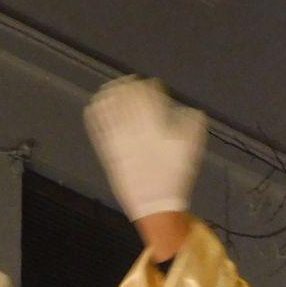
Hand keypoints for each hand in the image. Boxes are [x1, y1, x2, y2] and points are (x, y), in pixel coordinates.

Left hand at [84, 76, 206, 222]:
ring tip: (109, 88)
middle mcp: (136, 130)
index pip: (149, 98)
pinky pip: (99, 129)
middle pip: (128, 101)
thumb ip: (192, 126)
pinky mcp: (109, 152)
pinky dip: (96, 115)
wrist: (156, 205)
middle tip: (128, 80)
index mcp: (157, 127)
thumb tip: (191, 111)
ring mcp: (120, 141)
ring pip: (111, 112)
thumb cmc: (175, 178)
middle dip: (128, 87)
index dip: (148, 86)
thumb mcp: (191, 150)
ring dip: (109, 96)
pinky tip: (94, 106)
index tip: (150, 83)